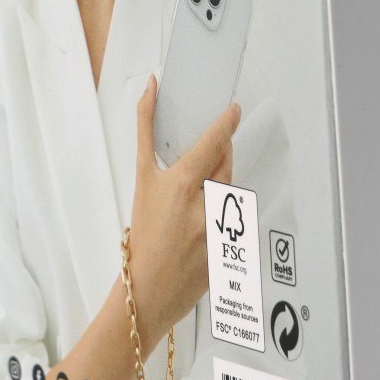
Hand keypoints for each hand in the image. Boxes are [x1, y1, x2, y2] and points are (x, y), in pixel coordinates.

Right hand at [128, 74, 239, 351]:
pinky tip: (204, 226)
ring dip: (220, 188)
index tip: (233, 110)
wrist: (148, 289)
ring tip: (195, 203)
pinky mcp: (233, 246)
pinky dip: (225, 215)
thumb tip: (150, 89)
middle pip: (226, 165)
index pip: (213, 145)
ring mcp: (222, 227)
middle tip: (204, 160)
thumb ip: (146, 131)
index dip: (225, 124)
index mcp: (183, 185)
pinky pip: (237, 218)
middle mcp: (205, 205)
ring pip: (231, 191)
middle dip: (219, 157)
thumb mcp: (142, 180)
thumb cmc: (143, 237)